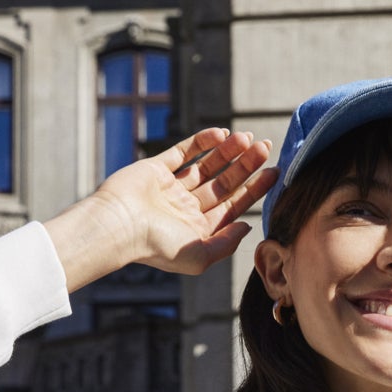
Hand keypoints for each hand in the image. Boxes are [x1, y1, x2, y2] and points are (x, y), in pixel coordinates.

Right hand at [46, 128, 277, 293]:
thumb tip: (247, 226)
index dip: (255, 189)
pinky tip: (221, 134)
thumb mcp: (199, 256)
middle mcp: (186, 208)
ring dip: (228, 152)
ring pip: (207, 165)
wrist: (117, 226)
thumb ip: (226, 243)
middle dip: (246, 165)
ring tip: (247, 138)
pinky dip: (202, 142)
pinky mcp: (156, 168)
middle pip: (224, 183)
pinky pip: (183, 151)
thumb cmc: (156, 247)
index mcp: (198, 229)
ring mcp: (171, 187)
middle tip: (265, 147)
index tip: (274, 173)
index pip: (233, 206)